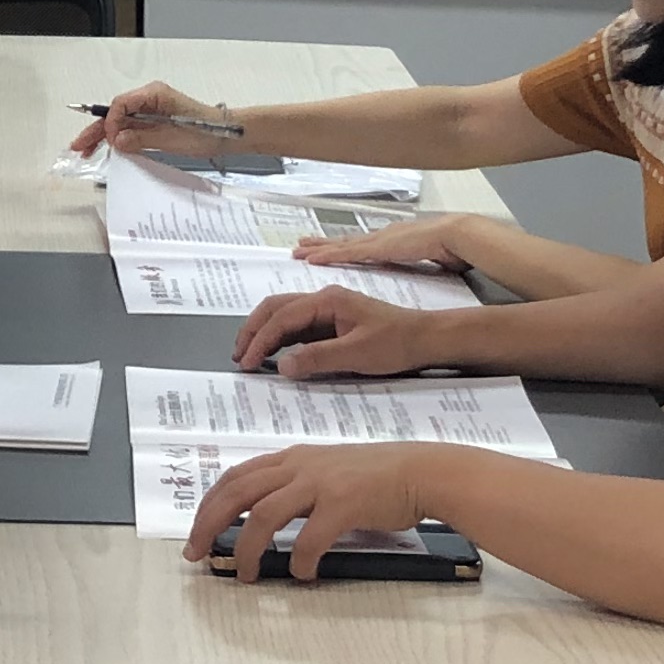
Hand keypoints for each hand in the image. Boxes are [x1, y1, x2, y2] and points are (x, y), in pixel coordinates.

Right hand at [68, 82, 234, 158]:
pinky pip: (130, 127)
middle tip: (79, 145)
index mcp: (154, 94)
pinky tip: (107, 148)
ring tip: (86, 149)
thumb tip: (117, 139)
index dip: (111, 122)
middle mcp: (150, 98)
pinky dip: (118, 137)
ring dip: (104, 134)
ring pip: (120, 120)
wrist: (225, 134)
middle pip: (116, 112)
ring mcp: (151, 109)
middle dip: (97, 128)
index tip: (109, 139)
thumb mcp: (171, 137)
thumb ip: (141, 137)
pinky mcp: (153, 120)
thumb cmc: (205, 131)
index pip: (121, 104)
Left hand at [182, 444, 434, 585]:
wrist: (421, 471)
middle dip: (209, 524)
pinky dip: (299, 560)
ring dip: (247, 547)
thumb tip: (264, 521)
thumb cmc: (376, 478)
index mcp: (291, 459)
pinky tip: (303, 576)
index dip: (209, 505)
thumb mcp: (327, 473)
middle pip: (236, 492)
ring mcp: (320, 482)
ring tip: (246, 574)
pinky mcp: (343, 502)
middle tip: (197, 554)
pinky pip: (309, 538)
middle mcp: (298, 465)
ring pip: (263, 514)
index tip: (197, 532)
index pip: (235, 477)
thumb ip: (296, 489)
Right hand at [233, 283, 463, 376]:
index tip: (247, 362)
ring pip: (284, 314)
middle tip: (239, 355)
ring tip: (249, 354)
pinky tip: (275, 353)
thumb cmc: (396, 343)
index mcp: (327, 300)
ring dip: (264, 332)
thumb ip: (317, 358)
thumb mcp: (356, 355)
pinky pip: (298, 325)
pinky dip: (280, 337)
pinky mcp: (332, 321)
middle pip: (275, 307)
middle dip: (253, 330)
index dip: (260, 339)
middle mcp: (323, 298)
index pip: (281, 317)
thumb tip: (282, 365)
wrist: (424, 339)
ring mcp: (327, 309)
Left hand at [293, 210, 485, 274]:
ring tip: (299, 250)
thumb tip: (427, 266)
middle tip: (302, 244)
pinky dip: (328, 256)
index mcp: (394, 240)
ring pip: (340, 245)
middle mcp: (381, 237)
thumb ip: (423, 261)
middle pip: (346, 241)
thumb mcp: (432, 257)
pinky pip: (346, 253)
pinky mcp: (376, 248)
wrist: (456, 235)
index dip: (345, 246)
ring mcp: (377, 240)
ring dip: (319, 248)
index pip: (363, 244)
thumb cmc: (451, 246)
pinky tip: (313, 259)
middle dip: (324, 243)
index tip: (331, 247)